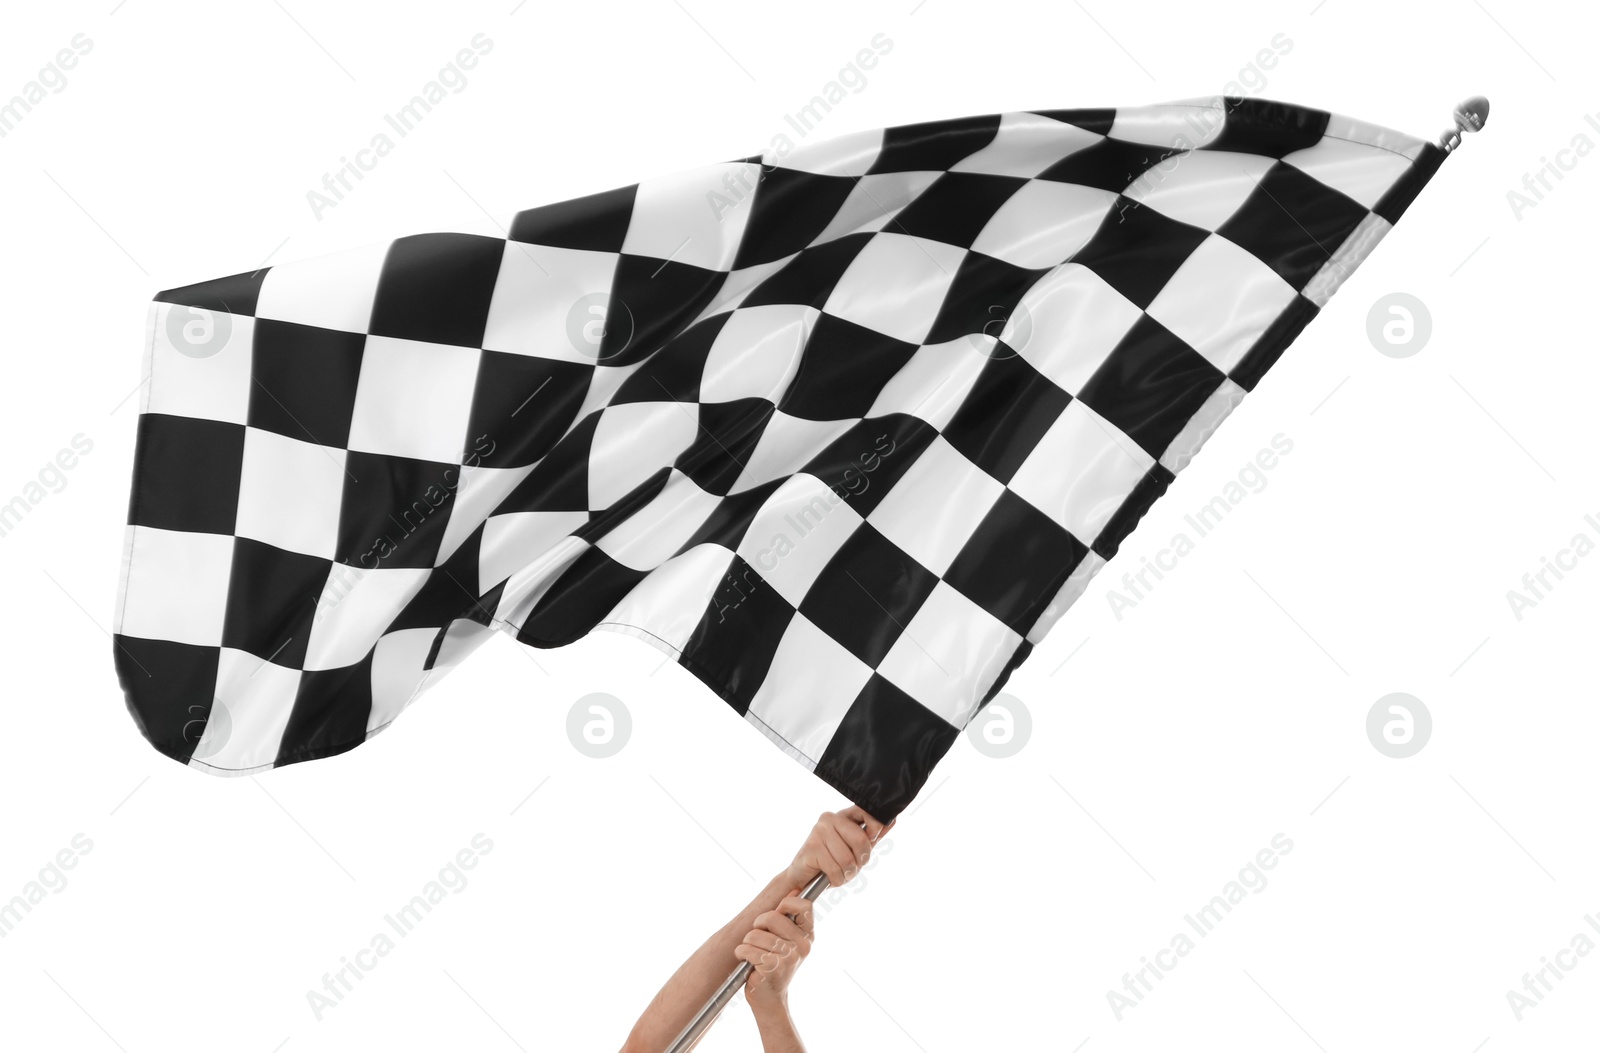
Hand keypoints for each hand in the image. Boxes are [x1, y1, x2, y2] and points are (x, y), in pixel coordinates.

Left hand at [737, 891, 814, 1012]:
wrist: (770, 998)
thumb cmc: (775, 964)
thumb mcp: (787, 940)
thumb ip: (790, 917)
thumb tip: (795, 889)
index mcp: (808, 936)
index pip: (804, 905)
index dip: (786, 904)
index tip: (777, 916)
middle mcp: (803, 946)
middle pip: (772, 916)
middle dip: (757, 927)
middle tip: (758, 939)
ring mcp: (789, 957)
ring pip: (755, 934)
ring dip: (747, 943)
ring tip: (753, 954)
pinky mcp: (773, 968)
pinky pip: (748, 949)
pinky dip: (741, 953)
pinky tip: (747, 962)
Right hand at [783, 807, 891, 889]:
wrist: (802, 877)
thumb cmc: (831, 862)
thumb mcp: (855, 849)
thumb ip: (872, 835)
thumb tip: (892, 820)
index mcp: (842, 816)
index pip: (867, 813)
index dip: (875, 829)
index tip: (871, 841)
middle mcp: (829, 819)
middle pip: (861, 841)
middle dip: (859, 861)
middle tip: (850, 867)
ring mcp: (819, 832)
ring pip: (848, 859)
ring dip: (846, 874)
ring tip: (838, 872)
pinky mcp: (811, 847)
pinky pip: (835, 869)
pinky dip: (835, 879)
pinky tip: (828, 876)